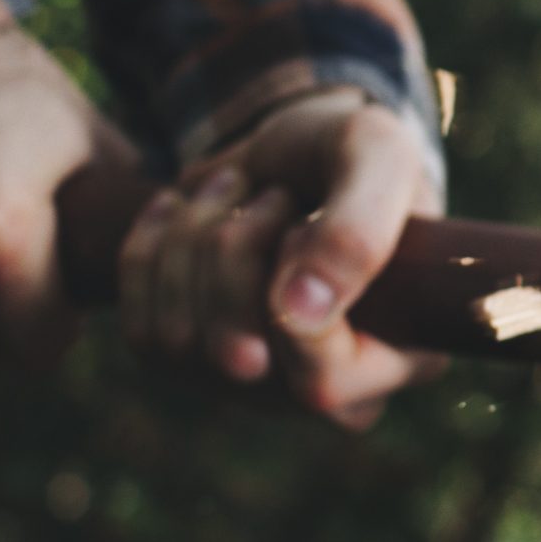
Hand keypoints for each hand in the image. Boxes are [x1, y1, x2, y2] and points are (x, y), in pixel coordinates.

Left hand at [117, 87, 444, 427]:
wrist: (299, 146)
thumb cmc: (356, 154)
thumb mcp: (377, 158)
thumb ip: (357, 232)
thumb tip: (296, 317)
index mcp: (400, 359)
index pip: (321, 380)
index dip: (288, 292)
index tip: (298, 223)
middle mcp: (328, 394)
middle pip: (235, 358)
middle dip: (235, 248)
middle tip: (269, 195)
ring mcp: (256, 388)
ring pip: (178, 341)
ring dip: (194, 239)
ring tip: (236, 192)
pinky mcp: (194, 365)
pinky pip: (140, 329)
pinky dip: (151, 250)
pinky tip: (186, 209)